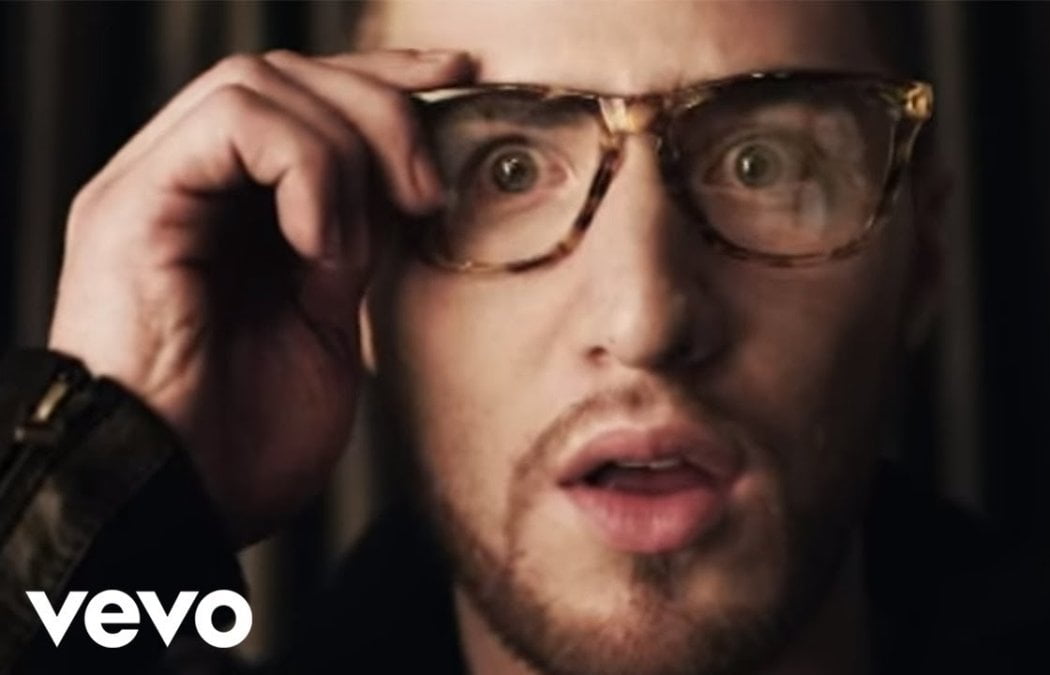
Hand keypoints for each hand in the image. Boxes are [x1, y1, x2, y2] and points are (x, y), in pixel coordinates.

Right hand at [48, 48, 470, 543]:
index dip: (385, 80)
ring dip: (344, 154)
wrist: (180, 511)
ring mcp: (152, 190)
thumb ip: (352, 246)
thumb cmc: (244, 443)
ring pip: (261, 83)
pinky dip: (304, 171)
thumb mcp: (327, 326)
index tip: (460, 80)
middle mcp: (183, 185)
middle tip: (425, 194)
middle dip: (381, 114)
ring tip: (356, 248)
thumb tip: (406, 184)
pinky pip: (233, 125)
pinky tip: (320, 246)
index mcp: (227, 210)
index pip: (303, 97)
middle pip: (289, 75)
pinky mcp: (131, 207)